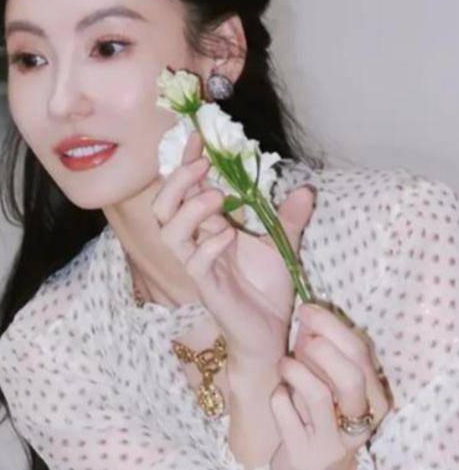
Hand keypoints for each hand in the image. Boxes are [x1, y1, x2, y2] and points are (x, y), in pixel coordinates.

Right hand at [152, 130, 315, 370]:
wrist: (270, 333)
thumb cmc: (268, 291)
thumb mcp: (282, 246)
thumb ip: (289, 218)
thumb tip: (306, 189)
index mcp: (209, 229)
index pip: (185, 191)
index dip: (186, 163)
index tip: (196, 136)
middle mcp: (197, 244)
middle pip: (163, 208)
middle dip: (177, 182)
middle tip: (202, 165)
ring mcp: (198, 266)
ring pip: (170, 234)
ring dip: (189, 210)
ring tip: (215, 198)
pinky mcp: (207, 288)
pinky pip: (195, 263)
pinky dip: (209, 245)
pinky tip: (228, 237)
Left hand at [269, 303, 391, 469]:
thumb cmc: (318, 421)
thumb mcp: (328, 386)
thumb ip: (322, 354)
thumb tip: (308, 315)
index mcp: (372, 397)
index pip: (360, 351)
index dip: (331, 325)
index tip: (307, 310)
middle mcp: (360, 420)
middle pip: (349, 373)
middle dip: (319, 347)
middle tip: (298, 339)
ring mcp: (333, 441)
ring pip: (317, 393)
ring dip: (295, 370)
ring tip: (285, 366)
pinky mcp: (305, 455)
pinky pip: (286, 413)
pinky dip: (277, 397)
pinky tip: (278, 396)